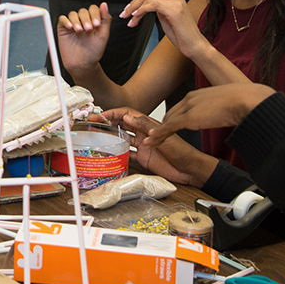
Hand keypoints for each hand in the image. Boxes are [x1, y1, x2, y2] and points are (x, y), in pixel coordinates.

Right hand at [56, 3, 111, 75]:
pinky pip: (62, 19)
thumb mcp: (103, 35)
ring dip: (76, 20)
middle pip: (83, 11)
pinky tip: (70, 27)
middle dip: (86, 19)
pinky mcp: (63, 29)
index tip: (96, 24)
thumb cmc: (93, 52)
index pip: (93, 9)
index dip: (95, 14)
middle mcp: (83, 22)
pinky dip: (66, 21)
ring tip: (79, 30)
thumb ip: (105, 19)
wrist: (82, 64)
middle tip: (88, 29)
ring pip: (73, 14)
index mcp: (94, 22)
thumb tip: (105, 5)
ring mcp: (73, 25)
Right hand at [101, 107, 215, 185]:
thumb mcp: (164, 136)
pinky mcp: (144, 159)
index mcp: (149, 125)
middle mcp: (144, 134)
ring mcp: (143, 146)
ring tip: (97, 137)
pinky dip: (118, 154)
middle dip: (108, 123)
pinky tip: (109, 155)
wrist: (191, 169)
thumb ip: (146, 127)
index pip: (128, 115)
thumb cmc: (183, 151)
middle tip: (93, 124)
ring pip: (123, 139)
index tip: (101, 115)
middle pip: (122, 125)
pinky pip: (127, 155)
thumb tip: (127, 116)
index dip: (113, 113)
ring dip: (111, 137)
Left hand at [119, 0, 206, 59]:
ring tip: (129, 19)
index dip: (137, 1)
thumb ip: (156, 7)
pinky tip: (136, 18)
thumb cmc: (182, 36)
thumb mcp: (165, 18)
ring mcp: (176, 2)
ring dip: (135, 9)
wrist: (195, 46)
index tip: (128, 11)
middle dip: (133, 4)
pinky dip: (141, 11)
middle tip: (124, 15)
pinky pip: (152, 5)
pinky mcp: (174, 10)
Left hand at [142, 83, 273, 143]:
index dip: (171, 119)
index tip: (164, 127)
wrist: (245, 99)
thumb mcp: (226, 103)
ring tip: (144, 139)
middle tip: (149, 134)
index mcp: (197, 95)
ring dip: (153, 131)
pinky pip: (168, 128)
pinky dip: (158, 135)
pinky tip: (150, 140)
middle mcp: (189, 100)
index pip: (179, 109)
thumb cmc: (242, 101)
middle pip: (169, 114)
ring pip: (165, 121)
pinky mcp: (189, 118)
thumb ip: (219, 108)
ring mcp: (188, 108)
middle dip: (158, 125)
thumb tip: (224, 114)